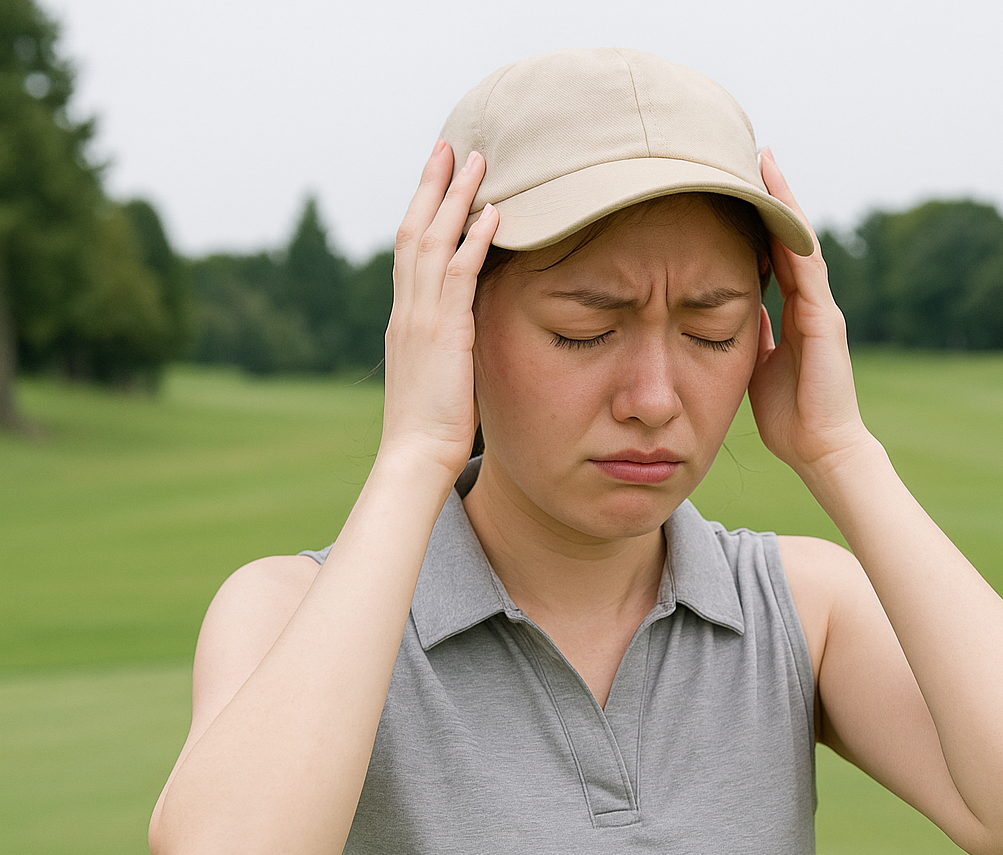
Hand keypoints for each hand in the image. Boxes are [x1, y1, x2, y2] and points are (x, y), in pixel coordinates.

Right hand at [378, 141, 498, 477]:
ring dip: (456, 198)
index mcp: (405, 320)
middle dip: (433, 186)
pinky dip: (475, 240)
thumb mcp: (438, 379)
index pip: (411, 252)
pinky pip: (459, 275)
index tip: (438, 179)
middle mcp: (407, 310)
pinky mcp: (443, 333)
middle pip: (415, 230)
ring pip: (434, 241)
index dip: (424, 211)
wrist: (414, 458)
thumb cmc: (430, 431)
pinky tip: (494, 214)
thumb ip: (448, 351)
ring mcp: (421, 318)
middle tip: (449, 146)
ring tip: (477, 160)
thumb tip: (465, 342)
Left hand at [748, 150, 874, 481]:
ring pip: (801, 243)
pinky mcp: (826, 320)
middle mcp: (811, 304)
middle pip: (789, 239)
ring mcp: (822, 309)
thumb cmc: (791, 417)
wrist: (821, 450)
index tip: (738, 186)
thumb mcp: (759, 365)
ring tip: (766, 161)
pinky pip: (809, 268)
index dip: (759, 221)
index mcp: (794, 314)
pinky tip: (779, 206)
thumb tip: (735, 309)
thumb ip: (753, 334)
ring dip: (784, 203)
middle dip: (772, 198)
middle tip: (753, 153)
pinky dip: (794, 235)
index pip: (775, 256)